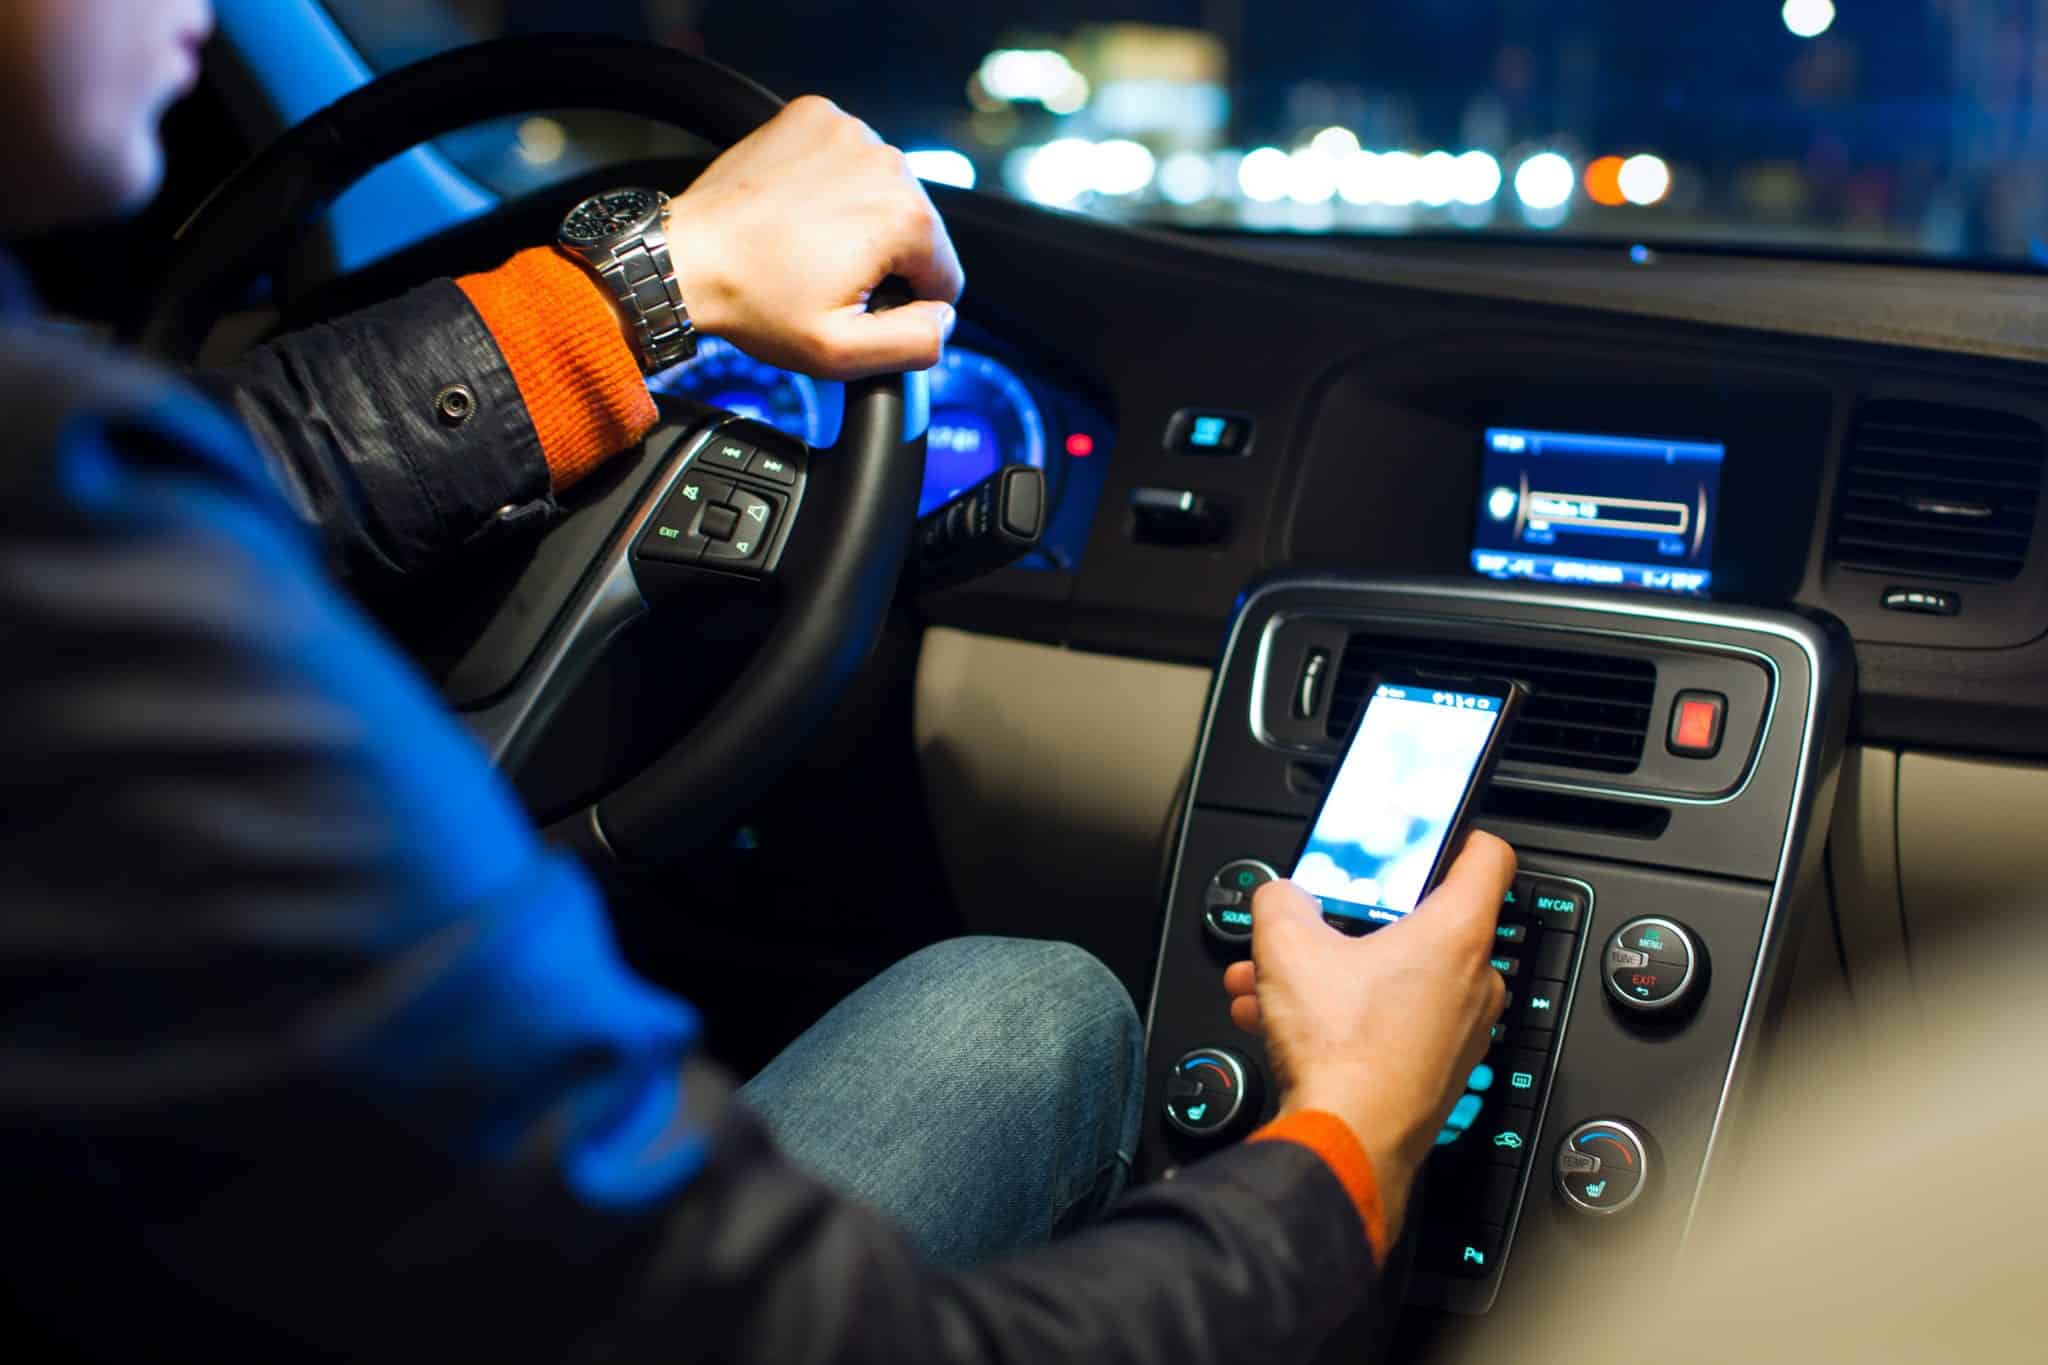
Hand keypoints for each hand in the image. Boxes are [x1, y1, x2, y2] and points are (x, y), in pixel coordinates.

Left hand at [662, 96, 963, 380]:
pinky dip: (830, 183)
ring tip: (805, 244)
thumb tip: (944, 319)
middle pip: (916, 230)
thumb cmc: (755, 302)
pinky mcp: (815, 116)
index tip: (854, 303)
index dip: (904, 303)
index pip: (945, 276)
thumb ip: (917, 343)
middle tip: (822, 277)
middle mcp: (886, 161)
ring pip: (883, 192)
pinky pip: (848, 158)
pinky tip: (797, 210)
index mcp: (907, 217)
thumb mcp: (843, 353)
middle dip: (880, 259)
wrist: (686, 257)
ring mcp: (849, 131)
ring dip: (857, 219)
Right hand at [1222, 833, 1514, 1239]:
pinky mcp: (1437, 1070)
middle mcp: (1472, 982)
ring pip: (1394, 977)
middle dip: (1352, 922)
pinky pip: (1391, 1022)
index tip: (1426, 838)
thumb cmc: (1343, 1054)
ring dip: (1333, 971)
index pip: (1488, 856)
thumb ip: (1280, 900)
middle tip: (1314, 925)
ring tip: (1274, 980)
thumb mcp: (1287, 947)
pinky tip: (1282, 1021)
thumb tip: (1278, 897)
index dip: (1455, 835)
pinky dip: (1343, 1014)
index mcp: (1456, 934)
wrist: (1344, 1142)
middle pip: (1422, 922)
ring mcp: (1460, 1031)